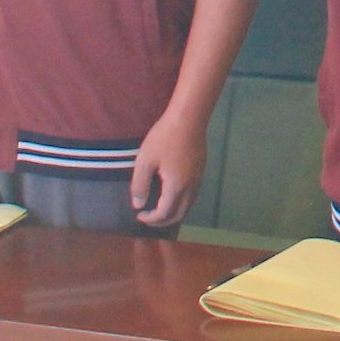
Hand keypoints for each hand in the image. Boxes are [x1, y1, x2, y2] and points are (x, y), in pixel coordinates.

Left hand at [129, 110, 207, 225]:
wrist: (188, 119)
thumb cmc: (164, 138)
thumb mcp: (145, 161)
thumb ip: (140, 185)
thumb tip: (138, 205)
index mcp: (176, 187)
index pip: (164, 213)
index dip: (150, 219)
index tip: (139, 215)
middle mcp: (190, 188)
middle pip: (179, 215)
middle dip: (163, 221)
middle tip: (149, 219)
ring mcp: (198, 179)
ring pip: (188, 206)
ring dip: (173, 212)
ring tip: (159, 209)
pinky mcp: (201, 171)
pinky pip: (192, 196)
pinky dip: (181, 203)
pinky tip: (171, 194)